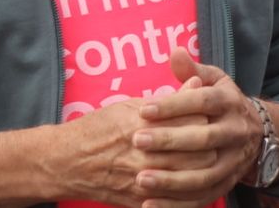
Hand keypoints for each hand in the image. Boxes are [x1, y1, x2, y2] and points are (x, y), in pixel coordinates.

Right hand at [55, 90, 213, 207]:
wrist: (66, 162)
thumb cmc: (99, 128)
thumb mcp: (129, 106)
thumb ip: (165, 99)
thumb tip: (195, 82)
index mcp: (141, 125)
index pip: (191, 122)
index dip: (204, 117)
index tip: (208, 114)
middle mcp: (142, 155)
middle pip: (197, 154)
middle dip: (209, 145)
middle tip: (212, 138)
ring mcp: (141, 182)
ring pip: (188, 179)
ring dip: (202, 169)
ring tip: (206, 158)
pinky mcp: (137, 202)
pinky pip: (172, 203)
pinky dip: (186, 194)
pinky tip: (192, 183)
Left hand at [131, 48, 260, 207]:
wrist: (258, 134)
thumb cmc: (223, 103)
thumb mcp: (215, 81)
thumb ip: (192, 70)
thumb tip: (175, 51)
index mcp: (229, 103)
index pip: (203, 102)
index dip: (174, 105)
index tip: (144, 109)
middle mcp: (235, 133)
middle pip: (204, 139)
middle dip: (170, 141)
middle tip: (136, 140)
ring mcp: (233, 162)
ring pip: (204, 175)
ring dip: (172, 180)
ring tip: (140, 179)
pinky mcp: (226, 185)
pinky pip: (202, 198)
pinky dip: (177, 206)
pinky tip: (149, 206)